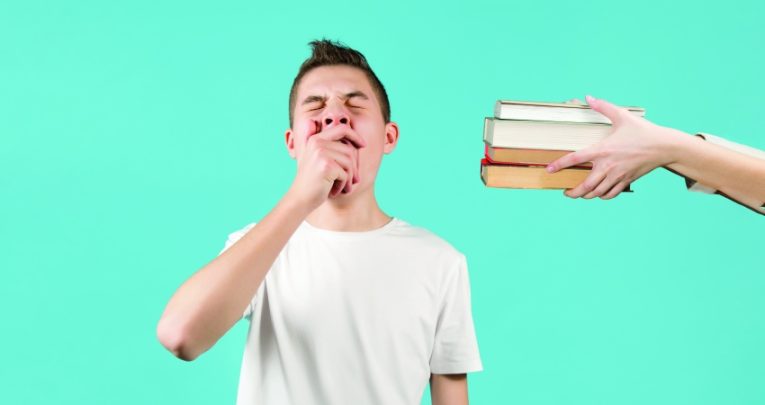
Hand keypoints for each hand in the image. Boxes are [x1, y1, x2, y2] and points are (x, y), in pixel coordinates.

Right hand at [288, 120, 365, 208]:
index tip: (363, 145)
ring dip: (349, 178)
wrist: (299, 199)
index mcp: (316, 139)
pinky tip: (334, 191)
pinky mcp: (326, 166)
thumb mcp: (321, 161)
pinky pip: (346, 174)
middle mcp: (317, 143)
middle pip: (349, 150)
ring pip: (349, 163)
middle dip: (354, 168)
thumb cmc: (313, 182)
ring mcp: (320, 153)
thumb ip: (334, 149)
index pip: (342, 129)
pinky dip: (343, 185)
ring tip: (343, 187)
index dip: (355, 136)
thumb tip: (361, 144)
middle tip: (353, 181)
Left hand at [546, 95, 685, 198]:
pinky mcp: (627, 181)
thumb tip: (589, 97)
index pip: (575, 158)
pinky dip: (601, 196)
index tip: (549, 169)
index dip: (560, 164)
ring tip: (578, 193)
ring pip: (597, 193)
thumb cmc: (643, 131)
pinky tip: (597, 193)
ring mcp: (618, 176)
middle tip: (564, 190)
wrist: (665, 147)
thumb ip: (603, 107)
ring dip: (585, 196)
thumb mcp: (622, 116)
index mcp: (603, 149)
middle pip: (585, 185)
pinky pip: (611, 194)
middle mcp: (608, 166)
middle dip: (572, 192)